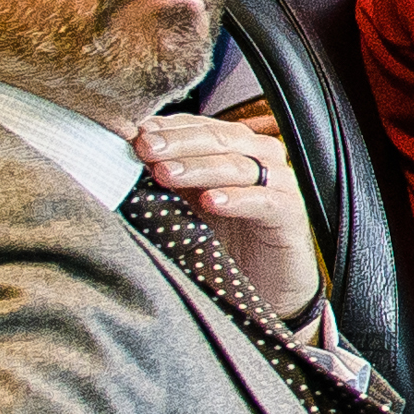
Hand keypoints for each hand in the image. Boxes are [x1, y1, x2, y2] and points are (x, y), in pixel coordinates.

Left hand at [129, 111, 323, 321]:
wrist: (264, 286)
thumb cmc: (222, 242)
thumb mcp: (185, 206)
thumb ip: (164, 180)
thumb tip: (123, 158)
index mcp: (232, 149)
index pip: (199, 126)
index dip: (167, 128)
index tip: (134, 134)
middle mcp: (258, 159)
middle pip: (220, 138)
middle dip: (178, 142)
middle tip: (145, 149)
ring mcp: (278, 185)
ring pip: (239, 165)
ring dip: (199, 168)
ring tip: (166, 175)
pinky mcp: (291, 215)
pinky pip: (266, 201)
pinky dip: (238, 199)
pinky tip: (212, 202)